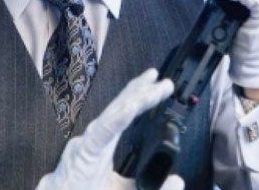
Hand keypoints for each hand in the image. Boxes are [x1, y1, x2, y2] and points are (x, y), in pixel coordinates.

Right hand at [36, 69, 184, 189]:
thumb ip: (147, 185)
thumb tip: (177, 180)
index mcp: (102, 147)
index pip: (124, 115)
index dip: (140, 98)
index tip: (158, 86)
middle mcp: (94, 141)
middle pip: (119, 108)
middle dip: (140, 90)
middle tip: (161, 78)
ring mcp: (86, 145)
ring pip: (113, 115)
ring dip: (134, 100)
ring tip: (152, 87)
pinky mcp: (82, 154)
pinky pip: (102, 132)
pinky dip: (117, 118)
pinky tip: (132, 105)